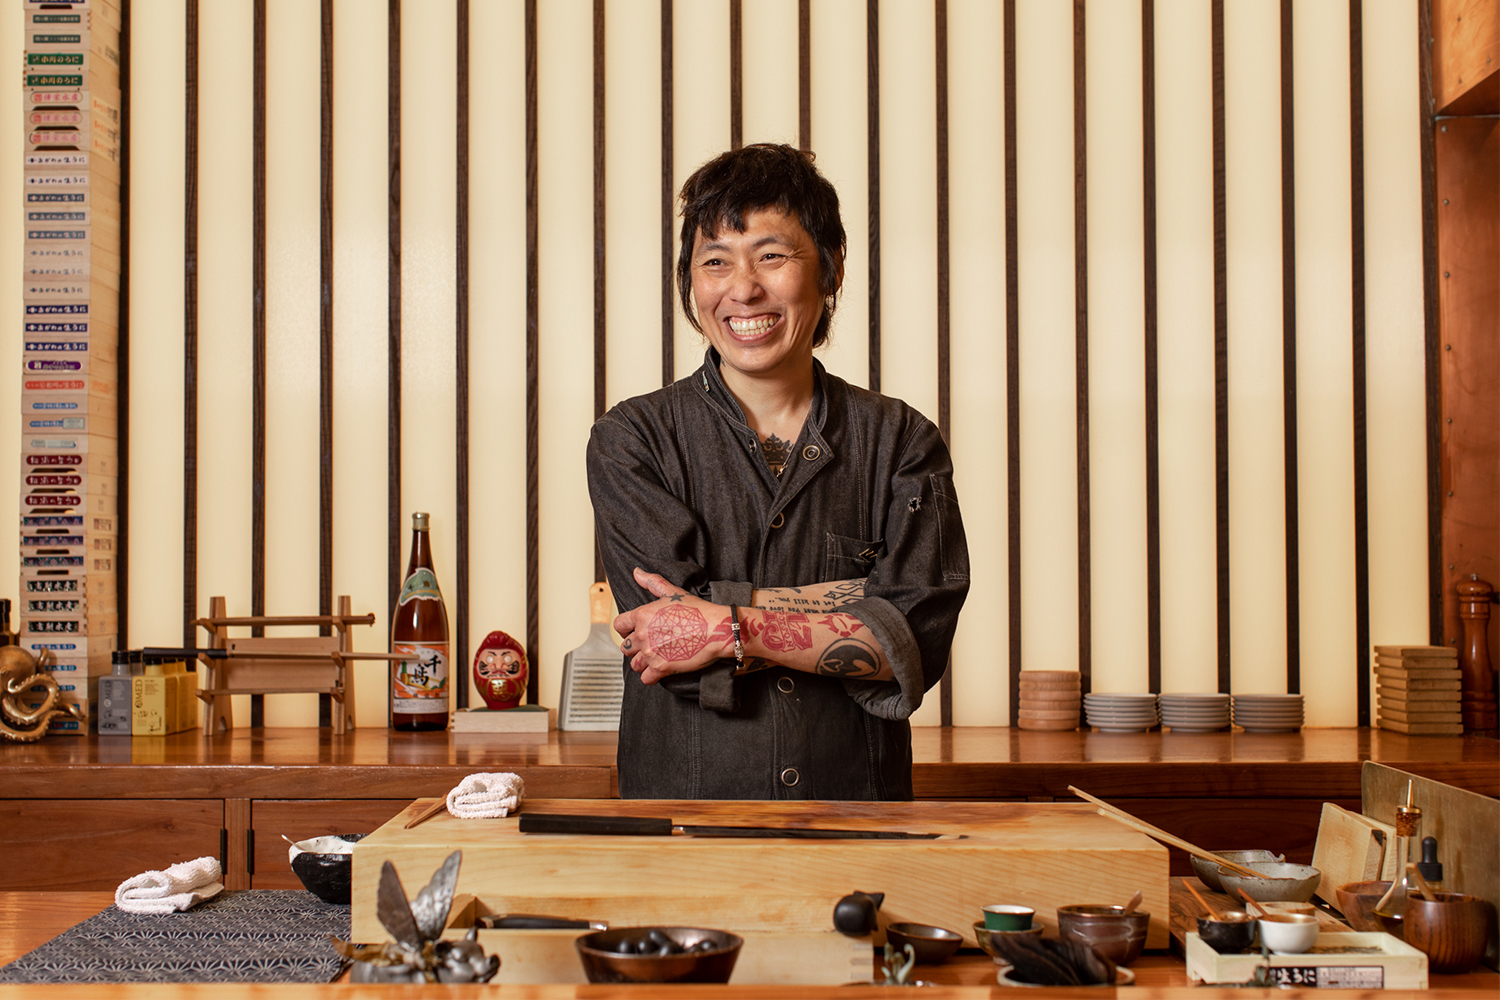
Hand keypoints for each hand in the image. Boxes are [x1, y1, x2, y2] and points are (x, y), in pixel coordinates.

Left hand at [613, 567, 733, 684]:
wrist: (716, 629)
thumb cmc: (698, 611)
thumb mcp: (673, 592)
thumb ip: (652, 582)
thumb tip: (637, 572)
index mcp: (642, 615)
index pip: (619, 625)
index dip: (626, 629)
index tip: (634, 631)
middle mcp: (643, 634)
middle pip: (625, 647)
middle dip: (635, 647)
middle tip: (648, 645)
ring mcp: (651, 652)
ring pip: (634, 664)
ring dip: (642, 662)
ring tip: (655, 657)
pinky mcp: (661, 668)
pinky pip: (646, 678)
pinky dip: (651, 676)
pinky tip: (660, 669)